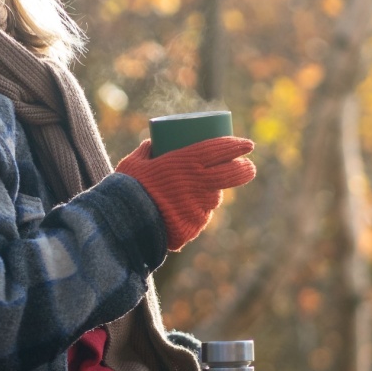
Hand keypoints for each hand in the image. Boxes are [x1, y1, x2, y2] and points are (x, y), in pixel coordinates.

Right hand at [114, 136, 255, 251]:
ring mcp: (199, 207)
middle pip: (234, 174)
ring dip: (211, 193)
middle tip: (246, 166)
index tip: (248, 144)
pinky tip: (181, 211)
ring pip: (214, 198)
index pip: (221, 149)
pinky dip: (194, 212)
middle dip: (245, 169)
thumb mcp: (134, 163)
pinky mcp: (194, 226)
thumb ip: (146, 152)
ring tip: (198, 190)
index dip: (238, 145)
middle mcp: (199, 183)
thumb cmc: (127, 188)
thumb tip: (151, 144)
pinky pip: (199, 216)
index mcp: (187, 161)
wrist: (123, 223)